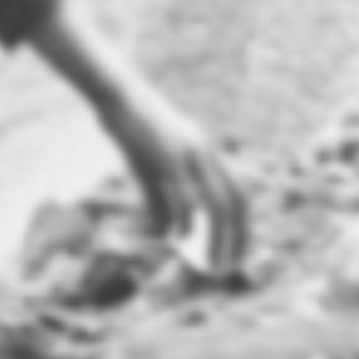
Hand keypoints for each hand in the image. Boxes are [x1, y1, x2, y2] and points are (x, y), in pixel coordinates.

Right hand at [94, 85, 250, 275]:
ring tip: (210, 263)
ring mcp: (191, 153)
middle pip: (236, 201)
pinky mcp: (170, 155)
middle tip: (230, 265)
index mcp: (206, 152)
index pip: (238, 193)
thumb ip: (160, 199)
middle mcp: (206, 152)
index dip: (242, 224)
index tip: (238, 250)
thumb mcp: (148, 167)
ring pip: (216, 203)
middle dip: (238, 236)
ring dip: (217, 237)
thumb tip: (168, 232)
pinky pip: (185, 196)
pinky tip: (179, 239)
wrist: (116, 93)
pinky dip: (186, 222)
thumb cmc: (131, 129)